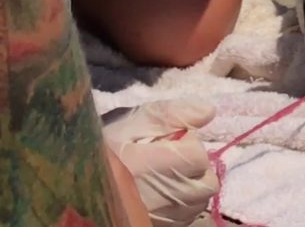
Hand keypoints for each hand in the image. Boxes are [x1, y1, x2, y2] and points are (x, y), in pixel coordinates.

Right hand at [103, 98, 218, 226]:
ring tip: (165, 175)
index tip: (167, 140)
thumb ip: (168, 115)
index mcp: (155, 166)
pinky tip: (162, 192)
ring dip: (191, 184)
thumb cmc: (100, 151)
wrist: (73, 189)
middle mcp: (165, 197)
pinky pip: (187, 215)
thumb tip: (208, 112)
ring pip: (200, 199)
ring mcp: (164, 216)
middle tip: (168, 158)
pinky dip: (182, 202)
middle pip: (206, 179)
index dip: (187, 142)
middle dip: (194, 165)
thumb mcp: (127, 123)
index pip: (197, 154)